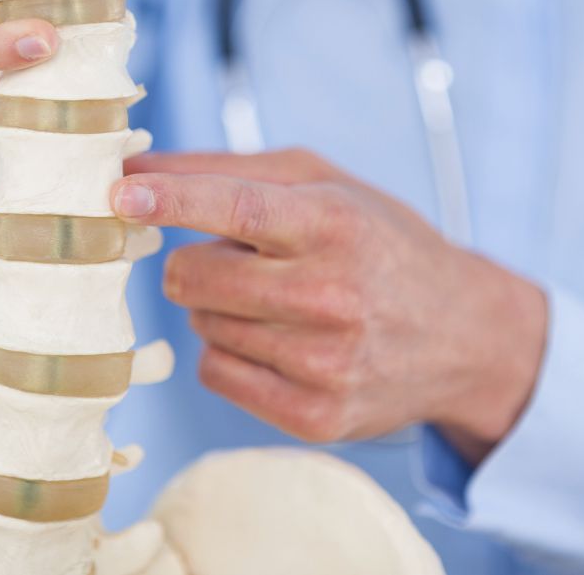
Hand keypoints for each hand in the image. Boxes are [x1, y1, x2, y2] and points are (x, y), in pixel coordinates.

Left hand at [113, 150, 547, 463]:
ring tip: (279, 299)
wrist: (462, 334)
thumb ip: (224, 170)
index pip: (237, 208)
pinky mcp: (314, 416)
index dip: (173, 199)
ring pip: (201, 324)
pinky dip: (231, 351)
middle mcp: (331, 295)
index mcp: (335, 224)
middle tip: (235, 258)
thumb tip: (131, 166)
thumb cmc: (378, 241)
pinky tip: (279, 341)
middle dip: (194, 261)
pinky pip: (216, 373)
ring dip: (220, 306)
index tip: (120, 192)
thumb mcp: (322, 184)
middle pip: (195, 277)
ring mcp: (323, 363)